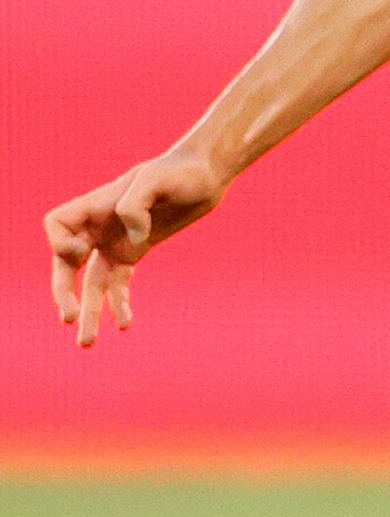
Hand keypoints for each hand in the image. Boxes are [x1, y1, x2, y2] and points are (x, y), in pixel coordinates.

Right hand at [44, 150, 228, 348]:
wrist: (207, 175)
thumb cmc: (181, 171)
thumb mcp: (157, 179)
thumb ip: (135, 204)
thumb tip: (134, 238)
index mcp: (96, 205)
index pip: (56, 225)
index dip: (61, 243)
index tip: (85, 250)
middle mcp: (99, 225)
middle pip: (66, 263)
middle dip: (64, 292)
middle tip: (69, 319)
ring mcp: (116, 241)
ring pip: (93, 282)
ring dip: (90, 312)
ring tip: (86, 345)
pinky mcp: (136, 252)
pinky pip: (120, 283)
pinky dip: (120, 304)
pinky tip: (125, 325)